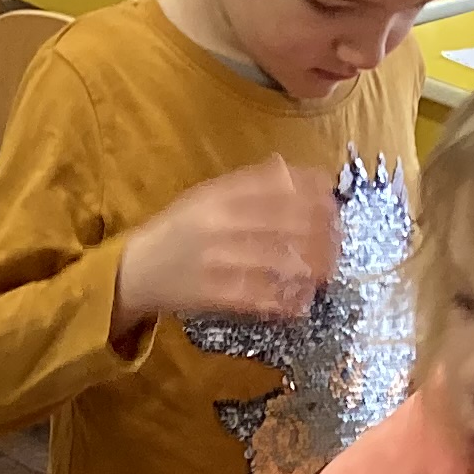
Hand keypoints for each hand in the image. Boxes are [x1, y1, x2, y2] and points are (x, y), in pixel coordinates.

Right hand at [117, 159, 338, 333]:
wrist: (133, 271)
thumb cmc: (176, 232)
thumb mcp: (204, 197)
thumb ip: (245, 184)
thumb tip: (288, 169)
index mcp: (217, 195)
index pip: (274, 187)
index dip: (310, 192)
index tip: (333, 201)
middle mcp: (218, 223)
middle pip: (282, 223)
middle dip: (318, 233)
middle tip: (339, 243)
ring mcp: (215, 259)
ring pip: (274, 261)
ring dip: (307, 269)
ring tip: (327, 274)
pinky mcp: (211, 293)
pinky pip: (256, 297)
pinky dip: (282, 301)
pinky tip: (300, 304)